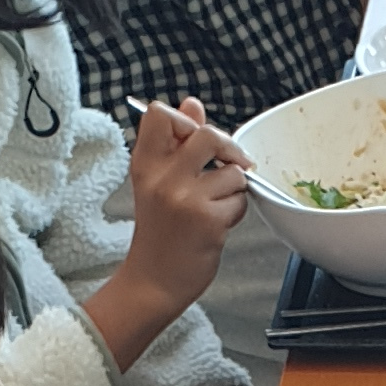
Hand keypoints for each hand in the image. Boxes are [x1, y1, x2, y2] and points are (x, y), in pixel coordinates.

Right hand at [85, 94, 253, 367]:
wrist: (154, 281)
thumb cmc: (159, 232)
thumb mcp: (156, 182)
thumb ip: (175, 142)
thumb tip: (192, 104)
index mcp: (145, 164)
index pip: (160, 114)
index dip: (186, 119)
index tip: (195, 139)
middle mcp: (163, 177)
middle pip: (208, 135)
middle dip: (227, 150)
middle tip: (228, 167)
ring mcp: (185, 198)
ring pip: (232, 171)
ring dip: (233, 188)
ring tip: (216, 205)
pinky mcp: (208, 220)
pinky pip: (239, 200)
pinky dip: (236, 211)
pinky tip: (218, 224)